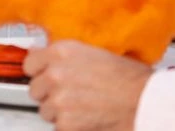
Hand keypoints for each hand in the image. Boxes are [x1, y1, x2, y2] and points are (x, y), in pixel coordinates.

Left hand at [24, 40, 151, 129]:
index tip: (45, 76)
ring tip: (83, 107)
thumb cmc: (129, 78)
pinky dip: (70, 126)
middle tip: (71, 95)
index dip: (39, 71)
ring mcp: (59, 99)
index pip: (30, 63)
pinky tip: (88, 118)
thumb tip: (46, 58)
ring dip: (60, 112)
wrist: (145, 102)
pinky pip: (58, 127)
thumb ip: (66, 56)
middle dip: (50, 93)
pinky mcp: (65, 123)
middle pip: (35, 88)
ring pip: (45, 110)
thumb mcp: (95, 53)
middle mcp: (55, 73)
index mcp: (62, 51)